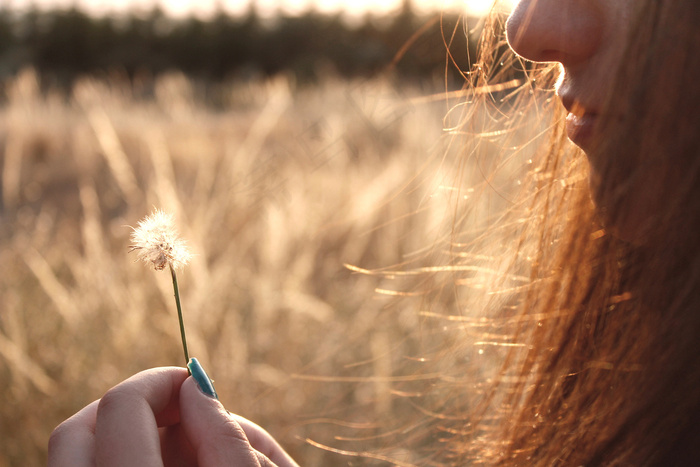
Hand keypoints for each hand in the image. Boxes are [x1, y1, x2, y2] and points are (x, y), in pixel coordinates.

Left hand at [48, 364, 298, 466]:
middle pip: (78, 430)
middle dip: (133, 403)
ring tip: (178, 440)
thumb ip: (227, 437)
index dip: (161, 380)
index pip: (121, 407)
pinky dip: (123, 457)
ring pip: (75, 455)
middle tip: (181, 406)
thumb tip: (196, 384)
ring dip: (125, 431)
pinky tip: (168, 465)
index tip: (196, 382)